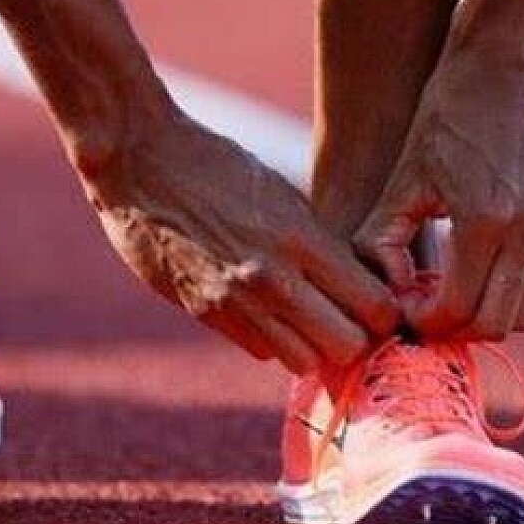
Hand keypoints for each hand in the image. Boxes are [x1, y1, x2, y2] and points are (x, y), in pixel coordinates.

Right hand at [74, 114, 397, 373]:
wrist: (139, 161)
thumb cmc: (215, 164)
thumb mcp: (282, 193)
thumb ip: (318, 244)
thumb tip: (357, 284)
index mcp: (302, 239)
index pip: (375, 306)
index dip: (385, 311)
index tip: (379, 304)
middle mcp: (272, 278)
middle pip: (346, 346)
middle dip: (355, 337)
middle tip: (349, 319)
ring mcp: (235, 302)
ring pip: (303, 362)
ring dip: (312, 346)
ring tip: (309, 320)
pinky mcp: (204, 313)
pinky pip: (259, 350)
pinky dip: (271, 340)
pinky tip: (267, 312)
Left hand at [355, 51, 523, 339]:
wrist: (509, 56)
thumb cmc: (446, 111)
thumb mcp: (402, 176)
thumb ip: (384, 239)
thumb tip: (389, 291)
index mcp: (486, 222)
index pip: (457, 312)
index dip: (423, 322)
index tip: (401, 305)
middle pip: (496, 325)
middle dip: (454, 328)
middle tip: (420, 307)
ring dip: (483, 311)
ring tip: (443, 287)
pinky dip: (505, 285)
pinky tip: (469, 260)